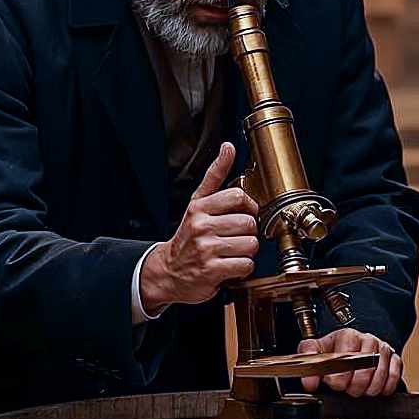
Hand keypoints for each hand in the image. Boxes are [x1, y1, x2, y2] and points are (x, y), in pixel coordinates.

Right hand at [140, 143, 258, 310]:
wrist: (168, 272)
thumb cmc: (188, 237)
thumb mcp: (197, 203)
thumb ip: (215, 175)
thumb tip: (228, 147)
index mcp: (199, 206)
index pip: (238, 196)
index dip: (249, 207)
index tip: (244, 214)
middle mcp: (201, 225)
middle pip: (249, 222)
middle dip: (247, 233)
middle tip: (234, 237)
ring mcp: (205, 248)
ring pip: (251, 244)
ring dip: (246, 251)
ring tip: (231, 252)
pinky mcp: (211, 270)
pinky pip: (245, 265)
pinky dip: (242, 268)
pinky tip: (230, 266)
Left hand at [296, 328, 401, 396]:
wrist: (353, 348)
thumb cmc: (334, 352)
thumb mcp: (316, 351)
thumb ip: (308, 363)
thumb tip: (309, 383)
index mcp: (347, 335)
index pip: (346, 358)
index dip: (338, 376)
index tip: (332, 382)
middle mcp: (367, 339)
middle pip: (364, 369)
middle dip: (352, 386)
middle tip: (345, 388)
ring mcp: (383, 349)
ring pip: (380, 375)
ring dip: (367, 389)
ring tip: (358, 389)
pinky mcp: (395, 359)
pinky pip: (394, 377)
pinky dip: (384, 388)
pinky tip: (373, 388)